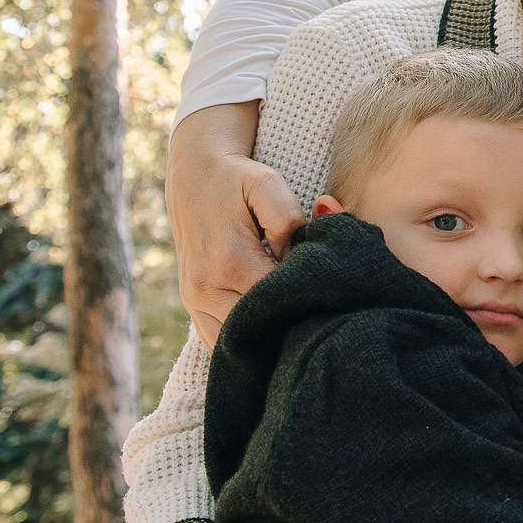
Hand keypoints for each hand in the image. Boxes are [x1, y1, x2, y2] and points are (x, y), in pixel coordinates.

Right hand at [168, 101, 305, 347]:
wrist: (194, 175)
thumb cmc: (238, 180)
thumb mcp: (268, 184)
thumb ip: (289, 222)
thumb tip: (300, 260)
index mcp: (229, 261)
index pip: (278, 304)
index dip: (308, 308)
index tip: (331, 304)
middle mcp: (206, 288)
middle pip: (258, 332)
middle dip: (290, 331)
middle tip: (321, 328)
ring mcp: (194, 302)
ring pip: (235, 347)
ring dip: (267, 345)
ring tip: (298, 336)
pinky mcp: (191, 306)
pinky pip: (217, 344)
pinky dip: (244, 346)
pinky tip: (271, 340)